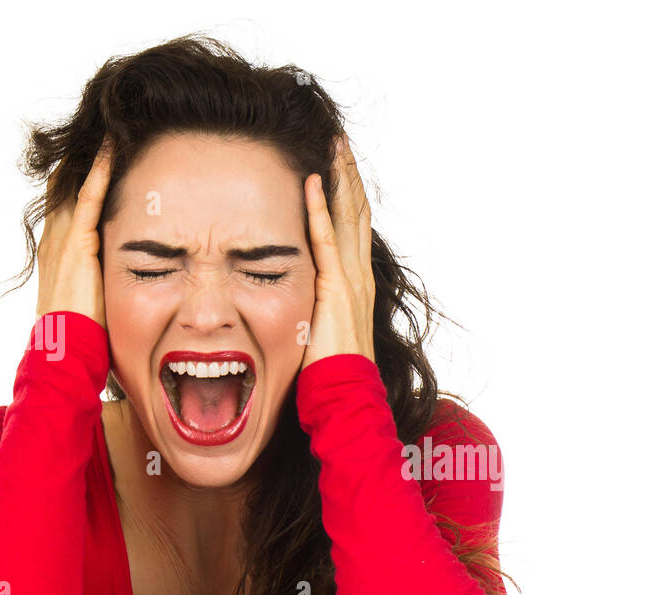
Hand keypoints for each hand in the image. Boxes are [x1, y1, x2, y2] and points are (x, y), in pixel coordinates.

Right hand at [36, 134, 114, 329]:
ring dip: (95, 156)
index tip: (101, 152)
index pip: (68, 201)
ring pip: (77, 183)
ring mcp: (63, 237)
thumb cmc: (84, 333)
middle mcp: (55, 237)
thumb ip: (105, 277)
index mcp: (57, 249)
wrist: (67, 348)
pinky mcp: (78, 243)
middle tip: (107, 128)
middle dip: (84, 158)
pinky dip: (101, 171)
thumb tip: (133, 274)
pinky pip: (90, 197)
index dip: (81, 175)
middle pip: (67, 184)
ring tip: (113, 127)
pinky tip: (114, 148)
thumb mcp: (94, 296)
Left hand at [301, 134, 375, 368]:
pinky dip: (319, 209)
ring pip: (348, 217)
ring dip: (339, 179)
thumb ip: (312, 304)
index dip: (347, 194)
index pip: (353, 227)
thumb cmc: (329, 371)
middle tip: (338, 141)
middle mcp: (359, 275)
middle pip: (356, 212)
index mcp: (355, 283)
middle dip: (348, 175)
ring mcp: (350, 280)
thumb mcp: (320, 327)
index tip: (337, 164)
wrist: (345, 394)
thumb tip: (294, 294)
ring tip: (332, 147)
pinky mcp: (335, 289)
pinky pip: (326, 240)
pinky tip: (312, 182)